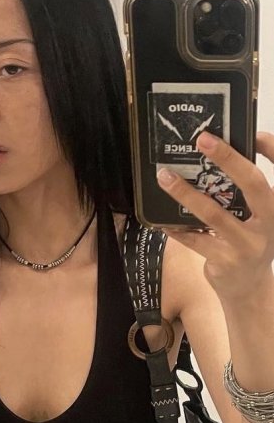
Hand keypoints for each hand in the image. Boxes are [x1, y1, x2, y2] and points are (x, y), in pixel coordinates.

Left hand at [156, 131, 273, 301]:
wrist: (249, 290)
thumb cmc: (248, 243)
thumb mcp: (255, 217)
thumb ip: (243, 193)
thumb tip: (216, 156)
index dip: (273, 149)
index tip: (256, 132)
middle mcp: (269, 224)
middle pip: (252, 184)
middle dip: (228, 159)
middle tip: (203, 139)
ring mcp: (247, 244)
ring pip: (213, 213)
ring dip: (185, 193)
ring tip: (164, 177)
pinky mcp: (225, 261)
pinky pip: (194, 239)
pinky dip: (175, 227)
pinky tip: (160, 218)